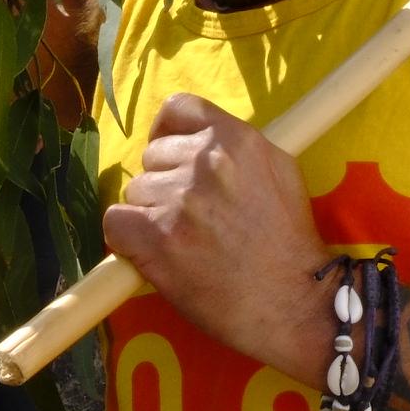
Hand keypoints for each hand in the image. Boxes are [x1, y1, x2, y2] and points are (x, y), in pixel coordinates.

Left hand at [100, 94, 332, 377]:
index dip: (168, 133)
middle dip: (165, 183)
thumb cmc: (290, 243)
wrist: (294, 302)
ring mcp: (179, 199)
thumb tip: (201, 140)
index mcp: (236, 139)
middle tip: (192, 217)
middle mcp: (206, 161)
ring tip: (184, 242)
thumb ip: (239, 148)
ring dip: (150, 215)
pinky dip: (127, 239)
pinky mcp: (157, 238)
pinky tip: (152, 252)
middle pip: (153, 156)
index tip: (172, 157)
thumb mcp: (280, 172)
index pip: (178, 108)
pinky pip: (115, 222)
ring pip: (135, 192)